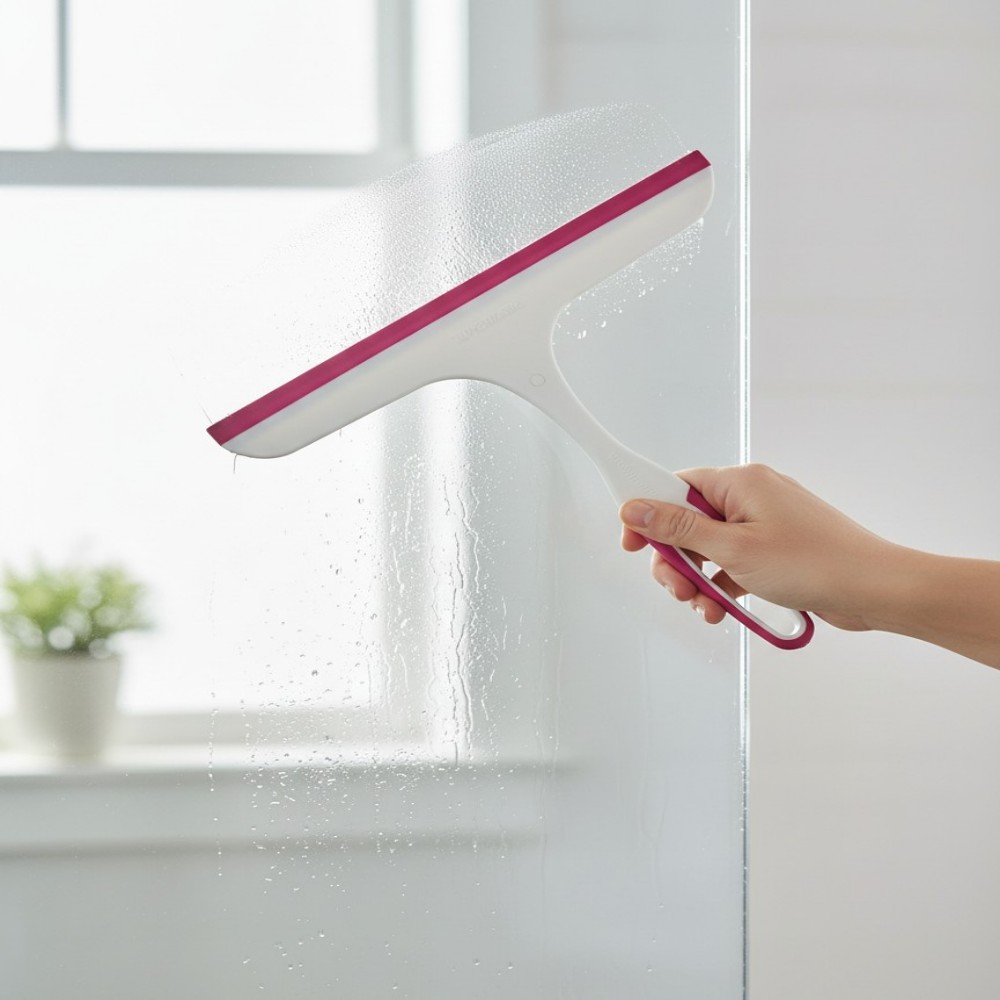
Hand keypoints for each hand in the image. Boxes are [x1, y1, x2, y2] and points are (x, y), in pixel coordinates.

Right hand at [619, 464, 892, 631]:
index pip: (674, 486)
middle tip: (676, 587)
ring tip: (703, 605)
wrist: (874, 589)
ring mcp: (764, 524)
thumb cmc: (815, 562)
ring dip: (698, 578)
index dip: (647, 514)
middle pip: (687, 522)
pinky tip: (721, 608)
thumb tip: (636, 509)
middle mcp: (750, 497)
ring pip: (708, 547)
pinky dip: (722, 584)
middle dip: (675, 559)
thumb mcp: (733, 548)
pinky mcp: (774, 550)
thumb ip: (679, 530)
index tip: (631, 542)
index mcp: (740, 483)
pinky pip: (732, 562)